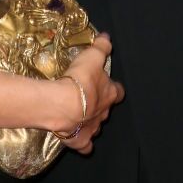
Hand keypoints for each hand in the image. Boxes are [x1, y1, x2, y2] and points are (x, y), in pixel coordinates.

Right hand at [58, 33, 124, 154]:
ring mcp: (93, 128)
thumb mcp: (92, 56)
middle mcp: (105, 113)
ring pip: (96, 126)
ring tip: (79, 114)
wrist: (64, 105)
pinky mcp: (80, 141)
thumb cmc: (81, 79)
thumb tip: (107, 37)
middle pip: (106, 109)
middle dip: (99, 104)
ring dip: (90, 121)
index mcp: (111, 94)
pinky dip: (83, 143)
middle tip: (88, 96)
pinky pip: (84, 145)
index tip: (105, 83)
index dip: (112, 87)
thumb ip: (101, 47)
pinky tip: (77, 138)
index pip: (118, 91)